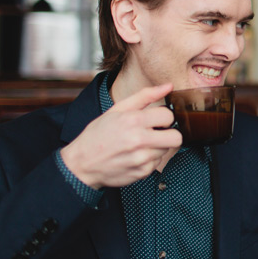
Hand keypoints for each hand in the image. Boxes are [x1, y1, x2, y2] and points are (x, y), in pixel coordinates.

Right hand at [60, 83, 181, 188]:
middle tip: (156, 133)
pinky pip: (158, 163)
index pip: (168, 116)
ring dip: (158, 147)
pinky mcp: (142, 172)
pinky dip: (150, 159)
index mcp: (133, 120)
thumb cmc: (99, 134)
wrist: (81, 163)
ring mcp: (141, 159)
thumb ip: (145, 96)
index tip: (155, 120)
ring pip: (167, 150)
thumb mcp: (117, 110)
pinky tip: (135, 156)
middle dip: (169, 134)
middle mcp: (139, 140)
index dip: (163, 117)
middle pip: (176, 137)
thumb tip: (169, 86)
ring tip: (140, 145)